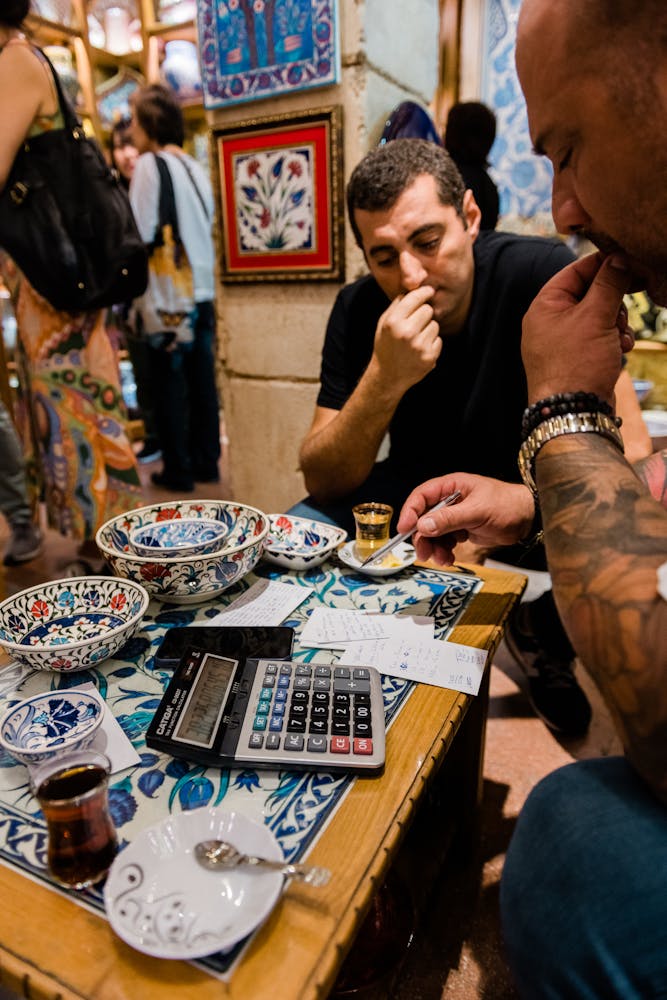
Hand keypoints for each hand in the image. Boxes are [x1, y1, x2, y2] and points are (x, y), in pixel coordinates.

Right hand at [371, 285, 441, 391]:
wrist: (388, 376)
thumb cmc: (385, 345)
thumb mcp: (384, 323)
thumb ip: (398, 304)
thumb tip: (415, 287)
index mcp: (393, 322)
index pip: (415, 298)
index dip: (424, 292)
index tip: (429, 291)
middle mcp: (406, 333)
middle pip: (428, 310)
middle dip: (424, 314)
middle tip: (415, 324)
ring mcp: (419, 346)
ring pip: (435, 325)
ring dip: (428, 329)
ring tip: (416, 339)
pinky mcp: (429, 357)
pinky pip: (438, 339)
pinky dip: (432, 343)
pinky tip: (420, 350)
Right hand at [397, 474, 535, 565]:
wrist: (528, 520)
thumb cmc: (506, 506)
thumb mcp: (477, 511)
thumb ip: (449, 519)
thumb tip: (423, 526)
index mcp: (451, 486)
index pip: (422, 496)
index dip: (410, 512)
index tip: (404, 529)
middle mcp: (449, 500)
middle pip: (424, 518)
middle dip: (423, 537)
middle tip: (424, 554)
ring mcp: (455, 516)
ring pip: (433, 533)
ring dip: (433, 547)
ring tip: (442, 559)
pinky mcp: (461, 529)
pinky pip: (444, 541)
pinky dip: (444, 551)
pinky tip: (450, 559)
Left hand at [522, 252, 633, 404]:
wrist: (573, 412)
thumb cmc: (576, 364)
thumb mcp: (595, 317)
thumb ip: (608, 284)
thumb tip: (619, 259)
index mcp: (545, 306)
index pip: (576, 271)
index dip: (605, 265)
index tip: (632, 263)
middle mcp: (550, 321)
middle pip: (590, 293)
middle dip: (613, 302)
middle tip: (622, 313)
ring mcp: (562, 340)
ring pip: (599, 316)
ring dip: (617, 322)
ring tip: (620, 338)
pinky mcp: (576, 357)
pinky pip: (599, 337)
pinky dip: (613, 339)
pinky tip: (621, 350)